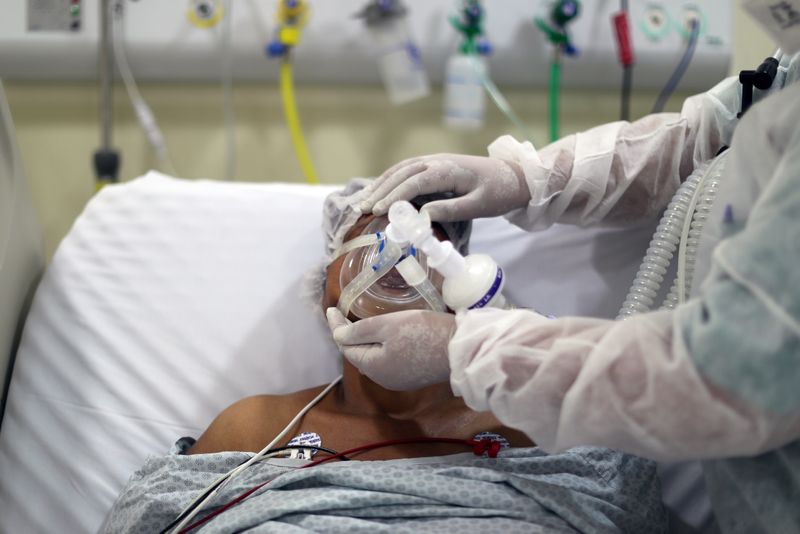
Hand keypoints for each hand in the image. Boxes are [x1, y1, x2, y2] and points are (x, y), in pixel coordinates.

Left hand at [326, 308, 455, 390]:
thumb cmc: (421, 332)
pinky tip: (386, 337)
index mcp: (372, 367)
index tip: (331, 309)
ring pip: (375, 359)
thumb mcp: (386, 326)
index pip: (345, 346)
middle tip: (344, 316)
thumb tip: (337, 336)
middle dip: (350, 336)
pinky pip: (390, 361)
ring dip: (367, 342)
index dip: (336, 327)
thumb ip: (358, 331)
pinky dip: (382, 348)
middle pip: (359, 354)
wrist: (460, 350)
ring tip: (362, 324)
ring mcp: (399, 380)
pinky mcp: (414, 376)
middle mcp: (383, 379)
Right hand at [359, 154, 530, 221]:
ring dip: (381, 184)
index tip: (379, 211)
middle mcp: (437, 161)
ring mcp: (435, 161)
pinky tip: (381, 190)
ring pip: (401, 169)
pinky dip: (391, 179)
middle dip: (380, 190)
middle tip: (362, 208)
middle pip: (401, 173)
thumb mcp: (479, 206)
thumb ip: (451, 209)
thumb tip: (422, 216)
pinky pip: (408, 170)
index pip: (414, 182)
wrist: (515, 176)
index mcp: (447, 170)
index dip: (394, 196)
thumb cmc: (499, 193)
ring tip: (364, 201)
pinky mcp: (435, 165)